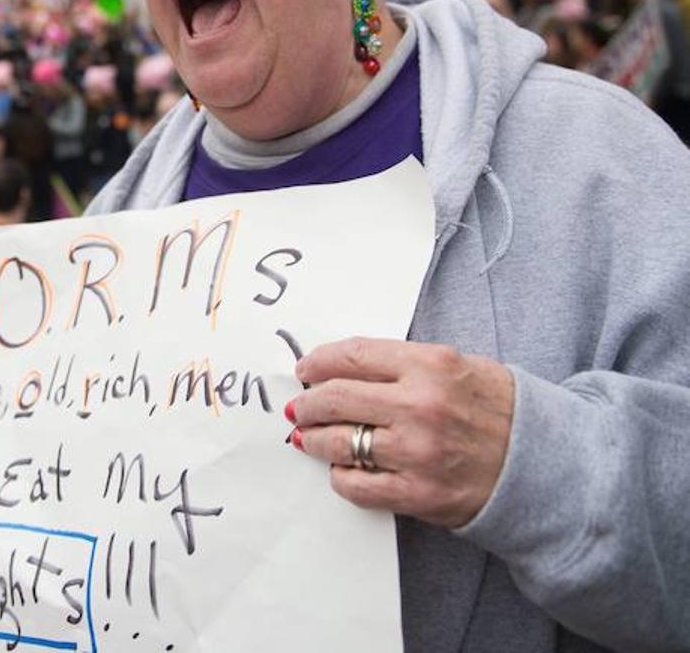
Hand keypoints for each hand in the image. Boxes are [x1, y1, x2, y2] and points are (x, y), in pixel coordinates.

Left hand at [287, 337, 514, 527]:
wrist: (548, 465)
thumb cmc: (499, 410)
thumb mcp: (458, 366)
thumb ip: (403, 364)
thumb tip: (343, 368)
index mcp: (431, 365)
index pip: (353, 356)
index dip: (319, 362)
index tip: (306, 369)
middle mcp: (420, 406)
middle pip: (336, 397)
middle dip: (309, 403)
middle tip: (301, 407)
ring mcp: (417, 452)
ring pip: (339, 443)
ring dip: (314, 440)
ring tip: (309, 438)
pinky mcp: (418, 493)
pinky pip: (356, 485)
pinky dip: (341, 477)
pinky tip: (343, 469)